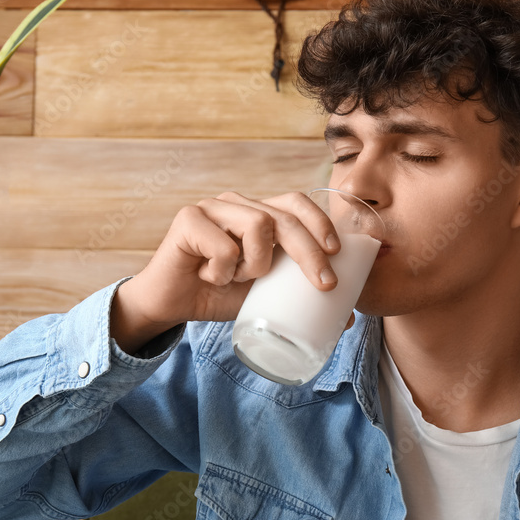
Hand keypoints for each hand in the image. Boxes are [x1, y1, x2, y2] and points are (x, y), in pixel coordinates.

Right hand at [110, 192, 342, 352]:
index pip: (296, 202)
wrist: (172, 305)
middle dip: (310, 251)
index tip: (336, 252)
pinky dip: (223, 271)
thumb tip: (346, 317)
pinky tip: (209, 276)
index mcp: (258, 213)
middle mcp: (237, 203)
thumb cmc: (220, 295)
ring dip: (256, 264)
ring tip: (238, 279)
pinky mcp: (188, 218)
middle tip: (324, 284)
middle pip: (283, 216)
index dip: (319, 221)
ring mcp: (212, 207)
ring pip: (258, 226)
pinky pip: (224, 247)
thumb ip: (298, 295)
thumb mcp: (267, 295)